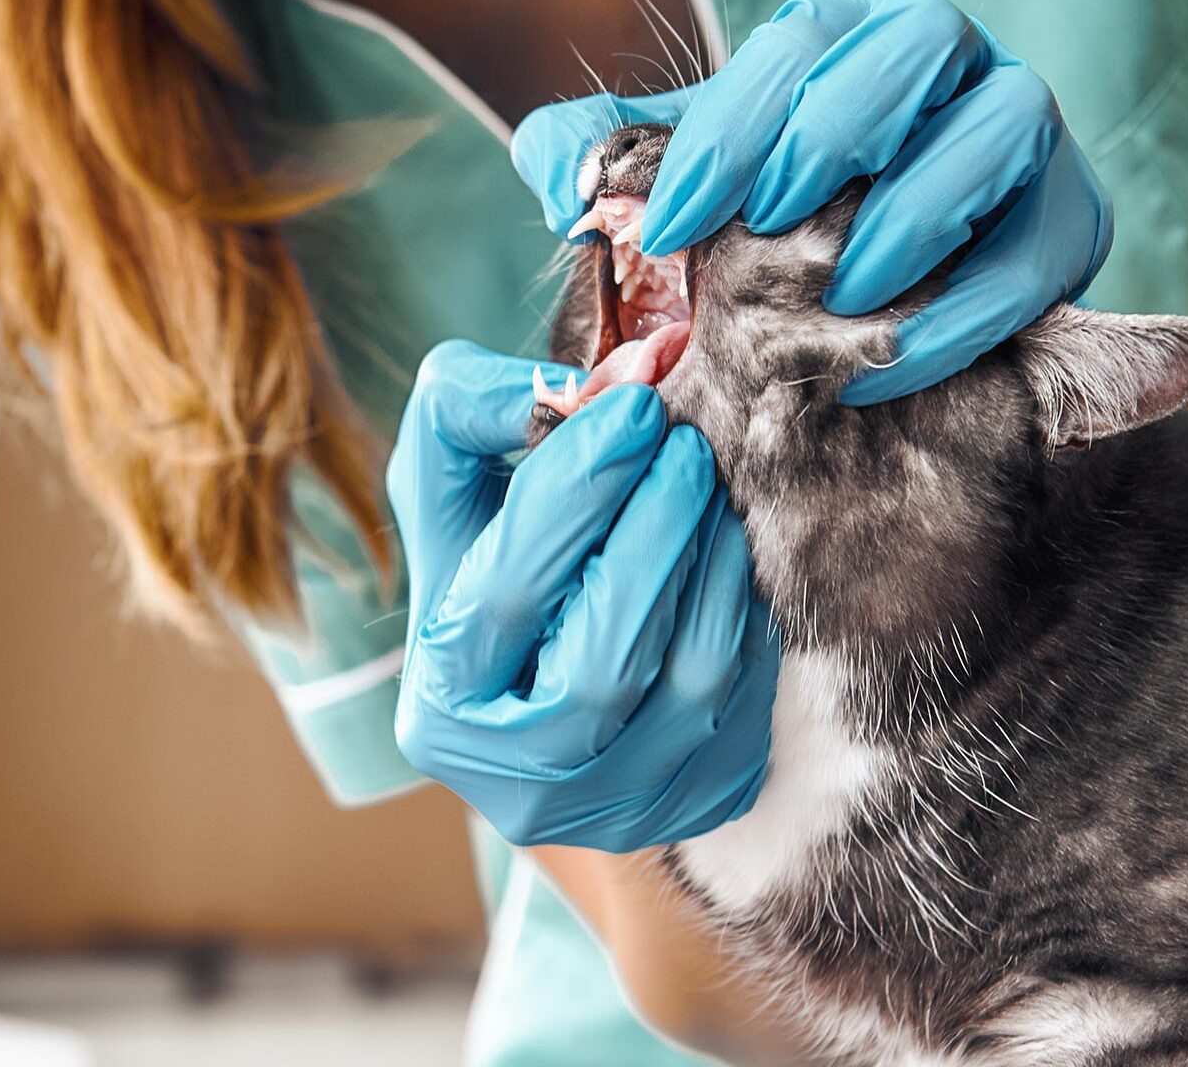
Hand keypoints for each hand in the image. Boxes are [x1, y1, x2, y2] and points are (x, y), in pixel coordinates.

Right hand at [386, 341, 782, 851]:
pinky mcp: (696, 805)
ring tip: (712, 494)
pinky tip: (730, 559)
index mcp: (440, 698)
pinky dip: (748, 619)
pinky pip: (747, 706)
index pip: (507, 591)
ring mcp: (612, 806)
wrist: (549, 687)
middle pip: (603, 659)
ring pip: (689, 683)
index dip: (577, 489)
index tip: (633, 406)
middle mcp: (515, 776)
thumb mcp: (454, 486)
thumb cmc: (497, 565)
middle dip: (657, 530)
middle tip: (686, 446)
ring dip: (714, 567)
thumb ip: (473, 410)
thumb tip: (584, 382)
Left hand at [511, 0, 1114, 403]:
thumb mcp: (683, 190)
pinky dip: (971, 311)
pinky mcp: (1070, 218)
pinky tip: (886, 366)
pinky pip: (1041, 251)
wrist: (870, 307)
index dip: (729, 129)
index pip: (797, 42)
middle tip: (768, 227)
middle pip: (918, 44)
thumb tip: (555, 179)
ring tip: (842, 294)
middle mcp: (944, 58)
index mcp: (845, 32)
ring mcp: (1021, 129)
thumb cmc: (764, 231)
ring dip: (917, 212)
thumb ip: (605, 165)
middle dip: (837, 130)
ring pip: (1001, 130)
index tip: (667, 226)